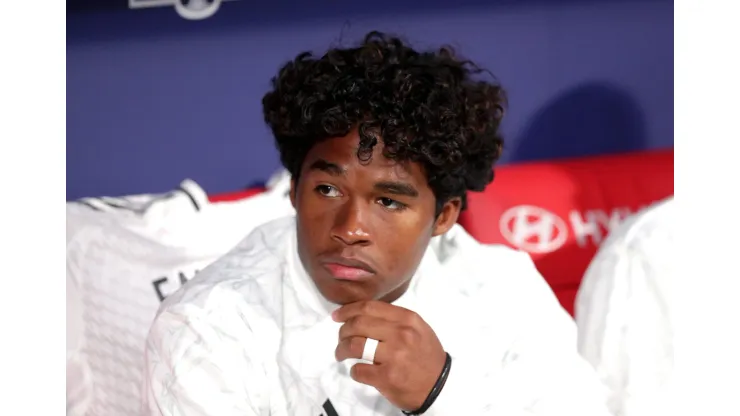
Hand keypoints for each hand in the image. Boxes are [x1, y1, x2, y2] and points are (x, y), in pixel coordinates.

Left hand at [332, 300, 446, 410]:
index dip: (348, 310)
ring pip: (354, 346)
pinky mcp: (387, 377)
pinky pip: (358, 370)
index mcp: (407, 319)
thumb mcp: (417, 328)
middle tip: (340, 338)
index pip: (369, 307)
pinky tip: (358, 371)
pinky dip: (353, 371)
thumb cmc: (426, 355)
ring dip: (341, 350)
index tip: (337, 316)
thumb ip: (393, 319)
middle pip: (358, 324)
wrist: (440, 385)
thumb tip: (361, 314)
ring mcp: (394, 356)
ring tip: (341, 354)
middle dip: (342, 331)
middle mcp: (401, 334)